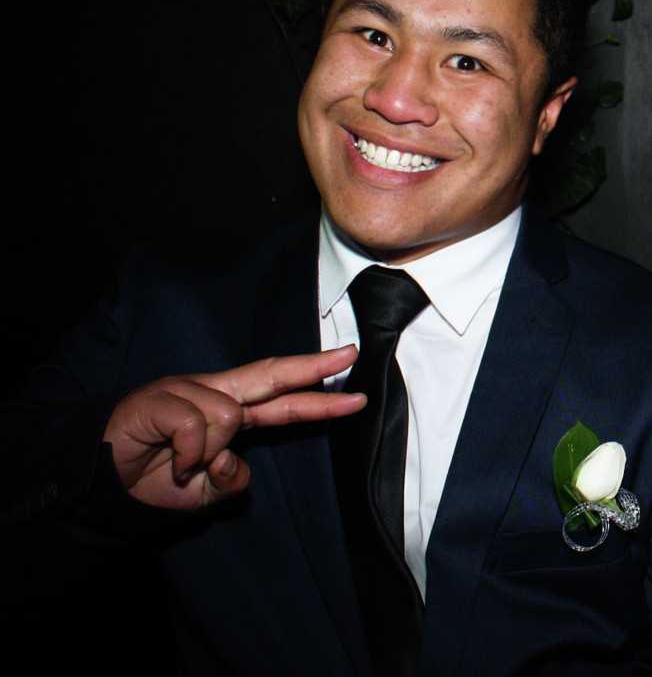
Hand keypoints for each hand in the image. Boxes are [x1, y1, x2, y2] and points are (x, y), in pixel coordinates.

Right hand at [103, 346, 366, 509]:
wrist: (101, 483)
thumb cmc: (152, 481)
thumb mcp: (204, 492)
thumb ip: (230, 481)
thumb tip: (233, 462)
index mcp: (228, 412)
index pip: (281, 399)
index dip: (318, 393)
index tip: (355, 386)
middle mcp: (212, 393)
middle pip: (270, 373)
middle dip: (312, 365)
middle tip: (350, 355)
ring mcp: (186, 390)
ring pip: (230, 414)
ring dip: (208, 451)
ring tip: (180, 464)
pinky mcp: (159, 398)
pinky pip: (196, 424)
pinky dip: (187, 452)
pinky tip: (169, 460)